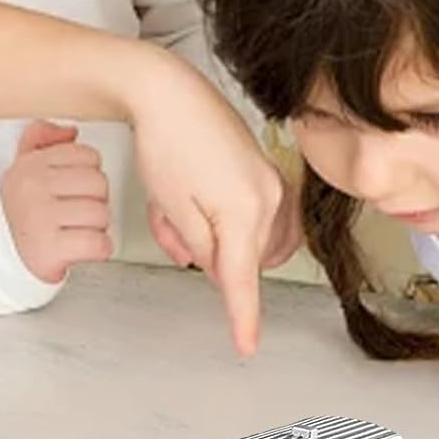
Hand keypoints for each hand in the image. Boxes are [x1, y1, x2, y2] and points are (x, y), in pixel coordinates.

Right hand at [0, 121, 112, 283]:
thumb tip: (70, 131)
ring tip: (75, 230)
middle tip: (75, 213)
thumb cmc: (23, 210)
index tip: (71, 189)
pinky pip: (99, 244)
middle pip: (99, 183)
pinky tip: (80, 247)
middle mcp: (32, 187)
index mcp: (30, 165)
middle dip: (95, 201)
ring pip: (101, 214)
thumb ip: (42, 138)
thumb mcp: (24, 167)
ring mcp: (40, 218)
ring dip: (96, 227)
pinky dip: (97, 249)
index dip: (87, 175)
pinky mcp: (49, 249)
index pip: (88, 156)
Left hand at [128, 53, 286, 355]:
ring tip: (177, 208)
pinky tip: (196, 200)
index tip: (246, 346)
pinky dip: (223, 218)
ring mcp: (272, 181)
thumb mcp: (173, 209)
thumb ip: (201, 248)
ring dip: (212, 235)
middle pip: (241, 256)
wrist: (169, 92)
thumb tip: (218, 269)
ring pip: (247, 238)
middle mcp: (270, 197)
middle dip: (203, 250)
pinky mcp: (265, 170)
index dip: (243, 317)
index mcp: (246, 211)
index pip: (242, 279)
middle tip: (171, 224)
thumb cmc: (166, 142)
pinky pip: (252, 215)